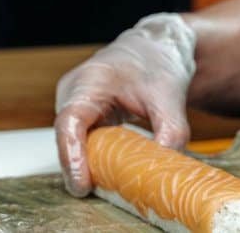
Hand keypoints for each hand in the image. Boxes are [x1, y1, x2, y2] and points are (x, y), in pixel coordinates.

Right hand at [54, 12, 196, 196]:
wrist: (157, 47)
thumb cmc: (158, 62)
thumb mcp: (170, 96)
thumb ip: (171, 132)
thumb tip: (167, 167)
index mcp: (91, 80)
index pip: (70, 122)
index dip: (72, 155)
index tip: (82, 183)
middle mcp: (74, 91)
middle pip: (67, 137)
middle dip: (79, 167)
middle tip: (97, 192)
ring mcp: (75, 102)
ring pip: (73, 142)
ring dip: (87, 163)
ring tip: (108, 185)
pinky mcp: (83, 113)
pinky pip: (82, 140)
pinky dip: (94, 156)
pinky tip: (110, 172)